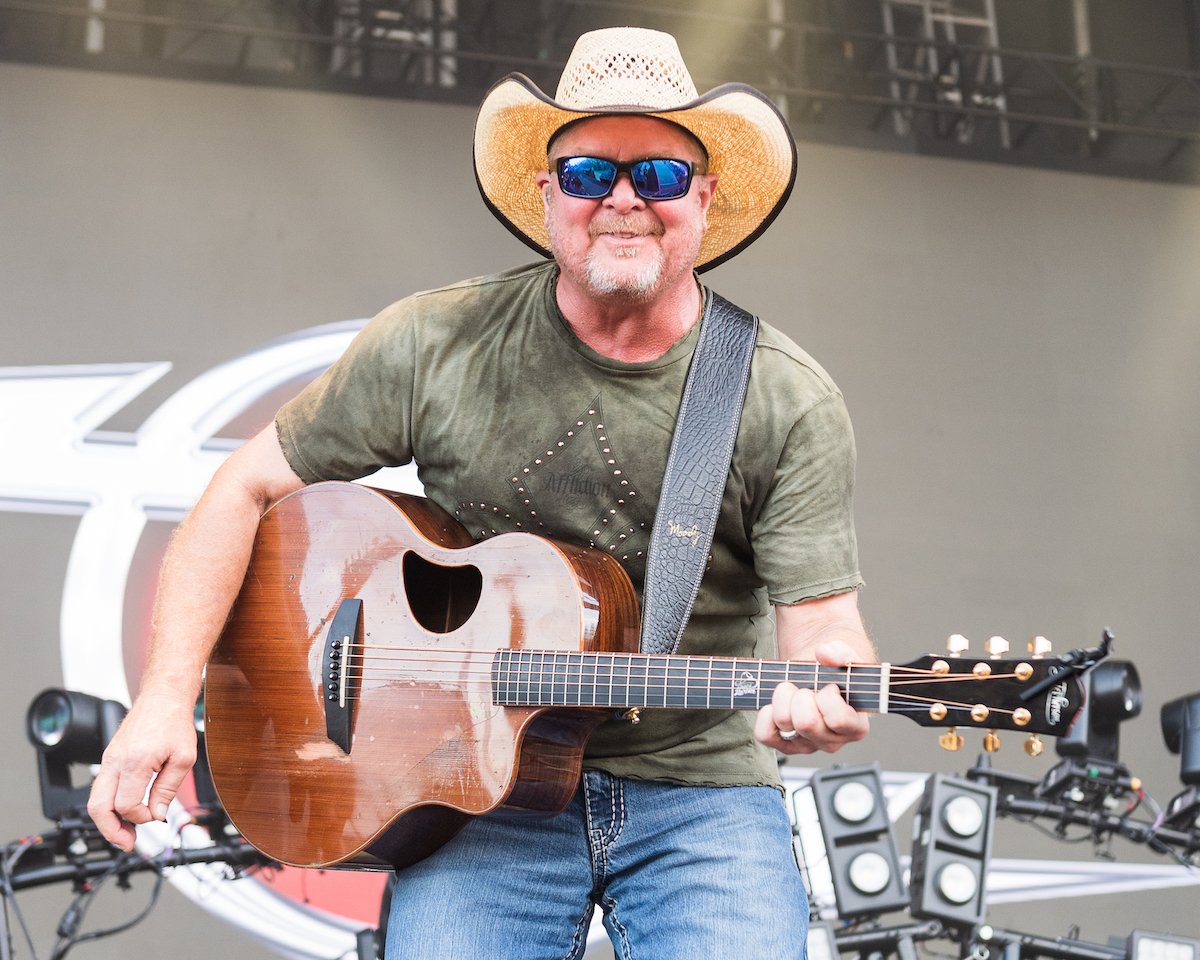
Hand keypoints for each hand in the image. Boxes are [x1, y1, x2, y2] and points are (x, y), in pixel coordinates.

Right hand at [86, 692, 197, 850]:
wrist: (163, 697)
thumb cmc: (174, 721)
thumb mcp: (184, 758)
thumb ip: (168, 789)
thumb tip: (157, 814)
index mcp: (135, 762)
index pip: (126, 806)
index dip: (141, 818)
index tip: (155, 815)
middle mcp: (116, 761)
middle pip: (98, 808)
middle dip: (110, 831)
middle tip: (128, 843)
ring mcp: (109, 759)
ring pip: (95, 800)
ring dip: (107, 821)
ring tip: (125, 833)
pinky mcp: (109, 757)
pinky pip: (102, 788)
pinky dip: (109, 804)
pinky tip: (125, 811)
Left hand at [753, 640, 869, 754]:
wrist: (815, 673)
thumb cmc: (833, 669)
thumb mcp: (843, 655)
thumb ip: (841, 652)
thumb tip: (825, 654)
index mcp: (855, 726)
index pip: (838, 720)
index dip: (827, 697)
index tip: (829, 686)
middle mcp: (832, 741)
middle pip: (806, 723)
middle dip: (802, 695)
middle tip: (807, 688)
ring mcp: (808, 745)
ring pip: (784, 724)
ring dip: (783, 698)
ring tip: (793, 691)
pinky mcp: (784, 744)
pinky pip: (765, 734)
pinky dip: (765, 714)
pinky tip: (776, 704)